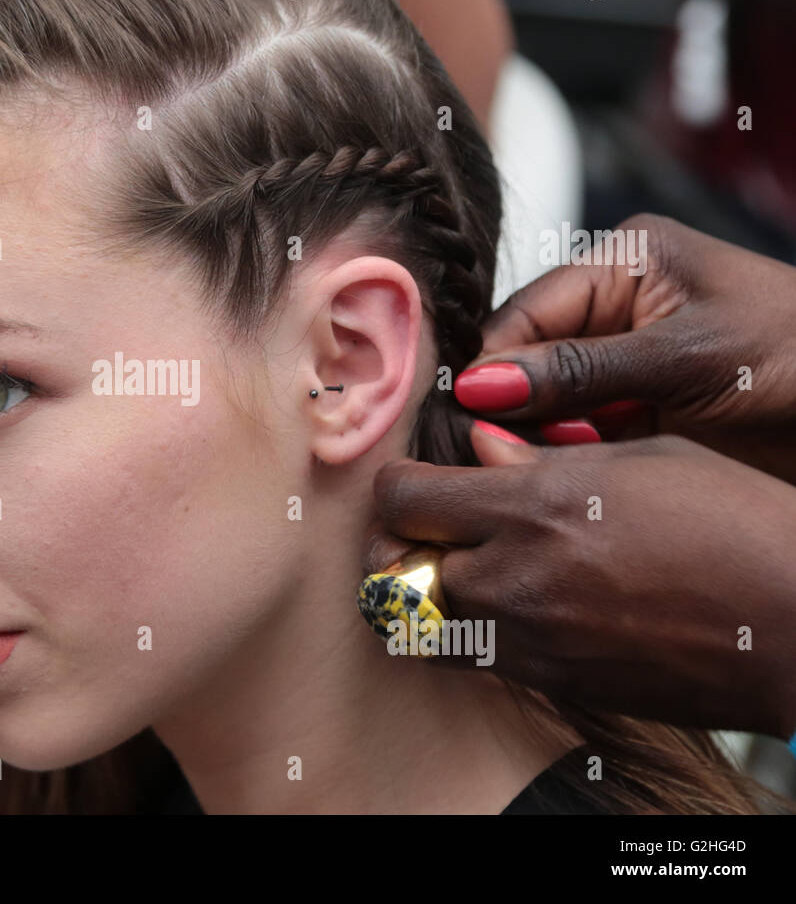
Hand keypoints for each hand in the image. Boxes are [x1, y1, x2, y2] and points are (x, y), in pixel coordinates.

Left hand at [371, 426, 795, 739]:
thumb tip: (480, 448)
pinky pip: (472, 655)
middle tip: (426, 524)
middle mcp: (516, 577)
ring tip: (461, 564)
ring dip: (426, 589)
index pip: (404, 499)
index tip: (412, 479)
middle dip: (401, 540)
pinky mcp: (549, 681)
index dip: (399, 484)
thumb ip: (540, 458)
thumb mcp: (639, 459)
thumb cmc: (733, 524)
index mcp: (535, 508)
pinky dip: (467, 628)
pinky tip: (508, 601)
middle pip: (395, 563)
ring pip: (422, 619)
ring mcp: (529, 638)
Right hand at [455, 214, 795, 482]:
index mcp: (624, 262)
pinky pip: (580, 438)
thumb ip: (580, 371)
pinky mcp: (639, 416)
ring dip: (541, 441)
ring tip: (535, 474)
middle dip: (514, 409)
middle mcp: (614, 310)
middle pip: (526, 361)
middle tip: (499, 457)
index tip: (470, 417)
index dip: (494, 366)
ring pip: (547, 406)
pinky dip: (570, 462)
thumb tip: (480, 384)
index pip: (525, 313)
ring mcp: (625, 366)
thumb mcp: (689, 359)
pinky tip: (567, 483)